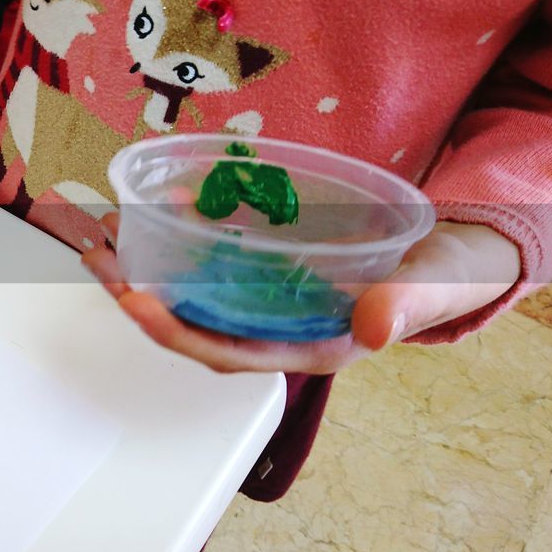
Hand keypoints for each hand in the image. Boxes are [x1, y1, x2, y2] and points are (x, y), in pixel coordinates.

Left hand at [82, 213, 520, 374]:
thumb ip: (407, 305)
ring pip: (198, 290)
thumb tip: (374, 327)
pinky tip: (166, 199)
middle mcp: (278, 327)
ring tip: (107, 231)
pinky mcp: (269, 265)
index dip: (182, 333)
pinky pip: (217, 255)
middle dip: (143, 299)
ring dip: (150, 265)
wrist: (450, 255)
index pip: (231, 352)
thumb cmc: (443, 278)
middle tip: (101, 263)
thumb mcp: (435, 288)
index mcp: (310, 346)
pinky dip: (186, 231)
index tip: (139, 306)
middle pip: (196, 323)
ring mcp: (269, 297)